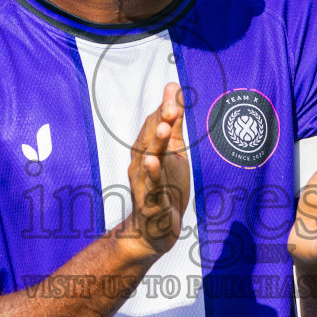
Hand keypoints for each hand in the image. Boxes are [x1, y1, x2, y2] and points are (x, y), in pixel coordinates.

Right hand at [121, 82, 189, 258]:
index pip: (155, 122)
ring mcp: (144, 182)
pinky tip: (153, 163)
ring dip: (156, 144)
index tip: (174, 90)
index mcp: (147, 148)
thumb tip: (173, 86)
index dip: (165, 107)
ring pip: (149, 159)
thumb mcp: (175, 151)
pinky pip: (150, 186)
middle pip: (150, 137)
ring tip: (165, 128)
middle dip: (161, 121)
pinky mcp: (150, 202)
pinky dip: (151, 175)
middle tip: (172, 106)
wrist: (154, 230)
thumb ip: (174, 121)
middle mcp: (141, 162)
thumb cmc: (165, 186)